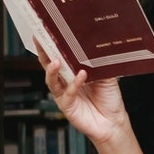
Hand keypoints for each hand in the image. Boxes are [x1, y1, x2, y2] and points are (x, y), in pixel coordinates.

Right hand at [37, 39, 143, 153]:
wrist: (113, 121)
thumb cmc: (109, 98)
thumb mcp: (106, 74)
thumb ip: (98, 62)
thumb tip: (95, 45)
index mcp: (72, 71)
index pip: (59, 55)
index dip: (51, 45)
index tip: (46, 32)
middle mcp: (65, 81)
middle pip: (49, 65)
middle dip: (44, 52)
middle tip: (41, 41)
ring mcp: (64, 94)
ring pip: (52, 79)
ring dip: (52, 69)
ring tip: (56, 60)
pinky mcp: (67, 106)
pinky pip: (68, 93)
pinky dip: (74, 84)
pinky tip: (81, 75)